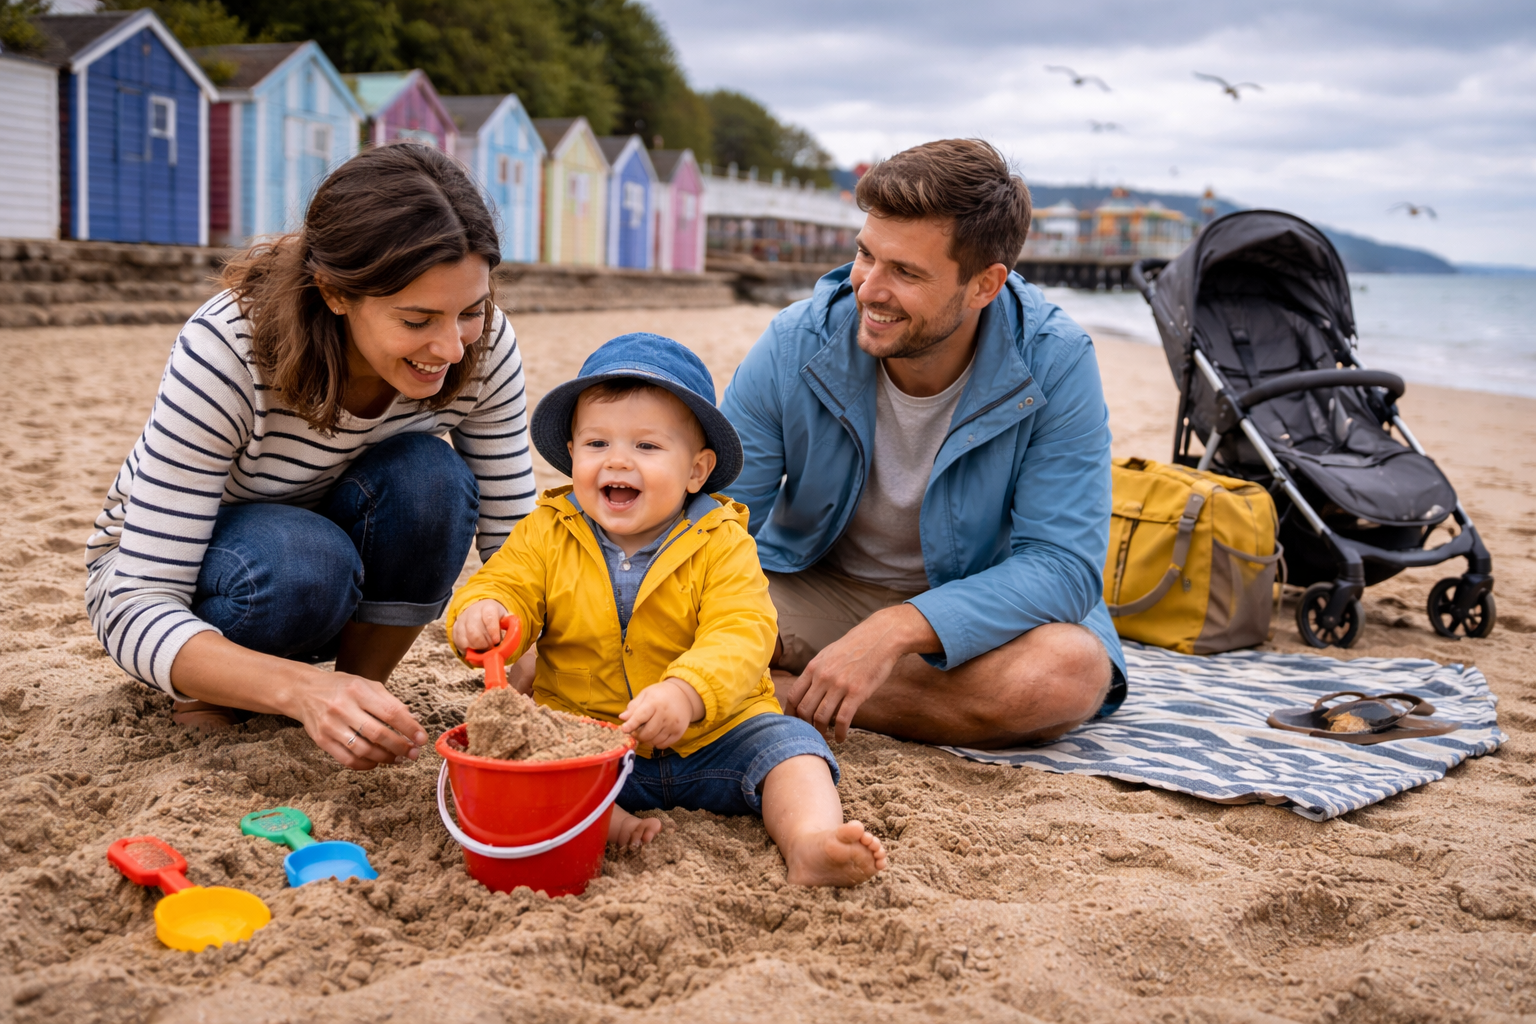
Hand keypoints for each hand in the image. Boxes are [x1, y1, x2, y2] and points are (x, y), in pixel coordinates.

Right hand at [286, 668, 429, 770]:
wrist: (304, 692)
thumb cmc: (341, 688)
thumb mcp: (367, 685)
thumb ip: (390, 702)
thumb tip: (413, 721)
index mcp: (358, 690)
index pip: (390, 712)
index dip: (409, 728)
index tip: (421, 738)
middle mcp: (343, 707)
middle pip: (378, 734)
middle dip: (400, 746)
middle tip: (412, 753)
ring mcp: (330, 726)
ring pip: (363, 750)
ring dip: (385, 758)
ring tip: (397, 758)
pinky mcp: (322, 741)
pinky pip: (348, 760)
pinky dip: (366, 764)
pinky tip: (376, 761)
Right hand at [453, 599, 508, 652]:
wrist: (479, 608)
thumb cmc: (495, 618)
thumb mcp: (505, 619)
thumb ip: (509, 628)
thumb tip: (510, 641)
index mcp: (488, 608)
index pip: (489, 618)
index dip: (492, 631)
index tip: (496, 641)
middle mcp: (472, 613)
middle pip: (474, 632)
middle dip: (484, 645)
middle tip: (491, 649)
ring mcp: (462, 620)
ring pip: (465, 639)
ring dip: (475, 649)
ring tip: (483, 649)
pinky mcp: (455, 629)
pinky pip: (458, 643)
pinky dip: (466, 650)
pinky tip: (474, 649)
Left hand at [619, 677, 703, 748]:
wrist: (684, 696)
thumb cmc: (661, 694)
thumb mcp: (646, 695)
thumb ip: (633, 707)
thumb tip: (622, 718)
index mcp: (655, 702)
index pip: (641, 716)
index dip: (631, 724)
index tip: (624, 729)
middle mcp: (665, 715)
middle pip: (647, 733)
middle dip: (638, 735)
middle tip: (635, 731)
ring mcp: (673, 725)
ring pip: (654, 741)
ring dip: (646, 740)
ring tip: (646, 731)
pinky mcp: (679, 733)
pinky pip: (663, 745)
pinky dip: (655, 743)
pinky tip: (655, 735)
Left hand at [786, 604, 938, 741]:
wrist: (880, 637)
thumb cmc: (855, 646)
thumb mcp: (828, 654)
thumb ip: (816, 672)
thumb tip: (806, 689)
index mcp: (813, 668)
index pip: (793, 696)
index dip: (791, 714)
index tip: (794, 724)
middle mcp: (823, 677)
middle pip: (804, 710)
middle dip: (805, 726)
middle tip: (811, 734)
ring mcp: (839, 686)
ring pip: (821, 717)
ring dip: (821, 732)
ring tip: (826, 737)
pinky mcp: (857, 693)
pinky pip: (842, 719)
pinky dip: (839, 733)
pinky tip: (841, 737)